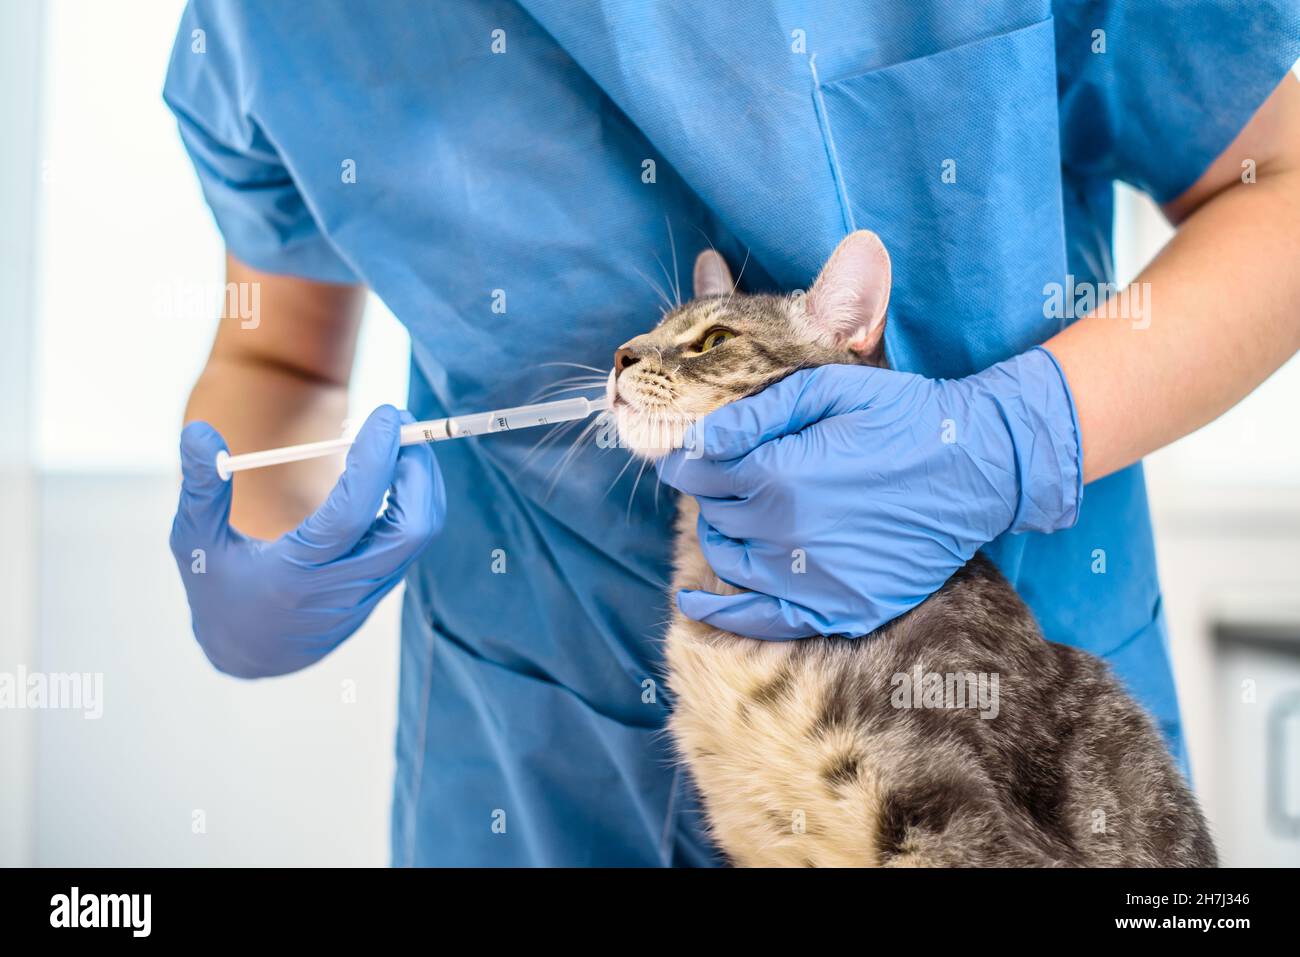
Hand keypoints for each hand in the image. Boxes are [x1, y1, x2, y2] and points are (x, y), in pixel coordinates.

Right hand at [169, 405, 444, 676]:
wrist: (249, 653)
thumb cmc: (217, 590)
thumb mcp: (195, 542)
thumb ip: (201, 487)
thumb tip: (200, 431)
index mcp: (295, 574)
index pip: (352, 513)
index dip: (376, 459)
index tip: (385, 414)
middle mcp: (342, 587)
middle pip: (411, 527)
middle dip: (416, 467)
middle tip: (399, 421)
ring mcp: (368, 591)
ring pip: (420, 533)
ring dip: (421, 479)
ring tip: (396, 439)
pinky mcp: (381, 589)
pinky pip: (413, 540)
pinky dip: (414, 498)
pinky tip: (392, 470)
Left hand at [656, 348, 1082, 639]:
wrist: (977, 466)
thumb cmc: (902, 416)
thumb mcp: (827, 390)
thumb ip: (754, 416)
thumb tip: (694, 441)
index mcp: (780, 474)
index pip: (700, 473)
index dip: (689, 460)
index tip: (688, 455)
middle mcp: (787, 533)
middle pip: (715, 515)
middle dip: (712, 492)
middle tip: (730, 475)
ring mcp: (812, 579)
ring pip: (729, 561)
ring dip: (720, 537)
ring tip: (735, 517)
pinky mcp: (839, 608)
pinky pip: (762, 621)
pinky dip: (723, 617)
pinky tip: (695, 607)